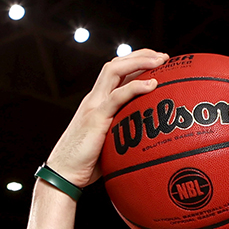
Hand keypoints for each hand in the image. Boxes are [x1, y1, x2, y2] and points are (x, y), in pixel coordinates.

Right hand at [44, 48, 167, 186]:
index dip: (136, 62)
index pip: (116, 72)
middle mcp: (94, 99)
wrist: (64, 174)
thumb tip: (149, 140)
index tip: (158, 62)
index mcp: (97, 102)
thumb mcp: (109, 143)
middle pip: (115, 64)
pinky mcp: (95, 118)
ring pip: (114, 70)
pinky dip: (135, 87)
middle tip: (164, 57)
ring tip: (161, 61)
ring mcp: (93, 106)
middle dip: (141, 55)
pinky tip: (153, 85)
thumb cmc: (87, 163)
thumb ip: (124, 134)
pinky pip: (117, 96)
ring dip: (139, 61)